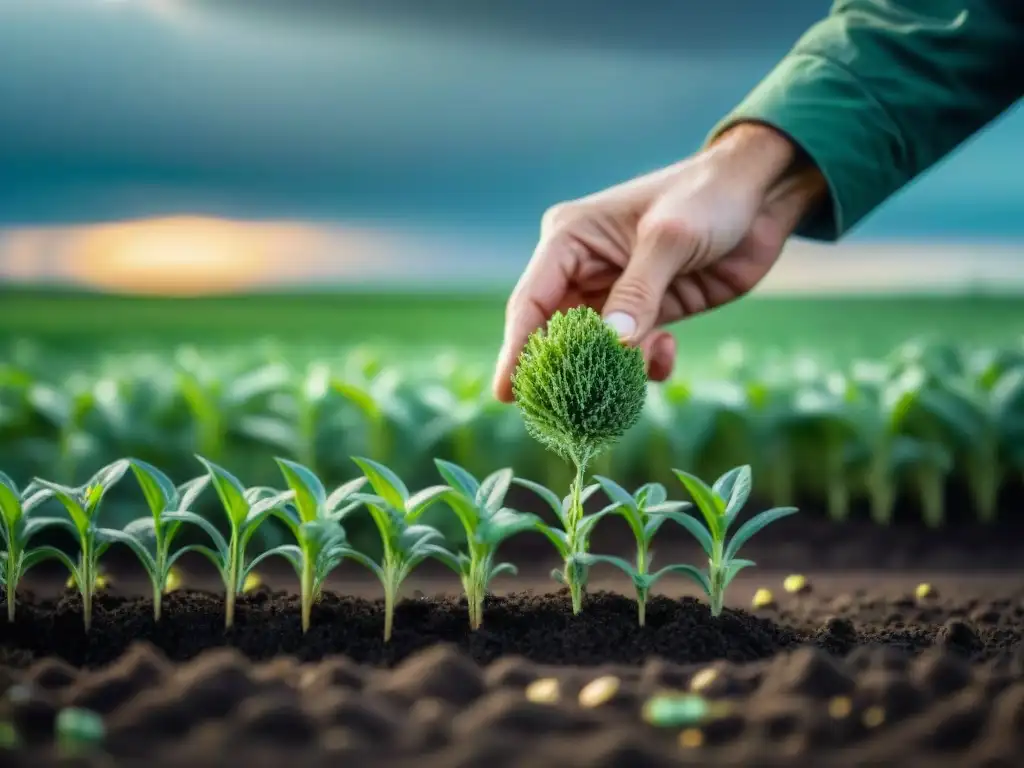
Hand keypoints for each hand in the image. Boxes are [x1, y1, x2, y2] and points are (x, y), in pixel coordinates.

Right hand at [492, 123, 826, 401]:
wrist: (761, 194)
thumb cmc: (707, 197)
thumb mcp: (670, 240)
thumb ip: (638, 294)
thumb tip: (611, 344)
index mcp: (570, 240)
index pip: (532, 302)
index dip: (518, 349)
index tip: (506, 393)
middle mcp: (584, 269)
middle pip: (556, 334)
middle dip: (566, 371)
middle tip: (568, 411)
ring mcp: (617, 294)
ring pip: (595, 351)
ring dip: (612, 372)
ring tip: (630, 380)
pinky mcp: (649, 312)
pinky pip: (632, 353)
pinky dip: (645, 365)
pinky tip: (666, 353)